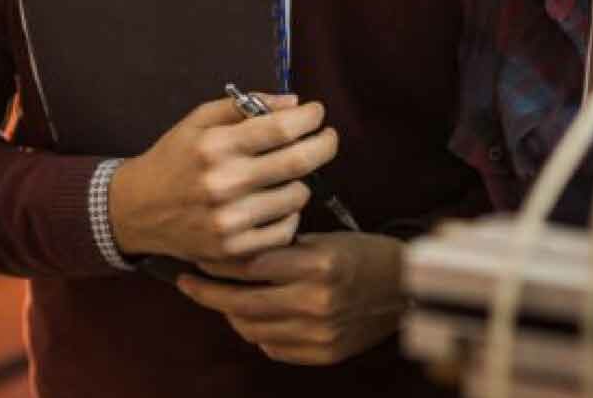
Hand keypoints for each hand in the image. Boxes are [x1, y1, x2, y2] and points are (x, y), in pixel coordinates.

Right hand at [109, 95, 337, 264]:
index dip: (309, 117)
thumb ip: (246, 106)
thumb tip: (294, 103)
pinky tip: (276, 203)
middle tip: (327, 137)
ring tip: (287, 174)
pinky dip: (289, 214)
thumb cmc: (175, 158)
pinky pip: (286, 230)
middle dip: (324, 144)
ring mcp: (229, 221)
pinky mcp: (234, 250)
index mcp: (215, 146)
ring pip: (297, 196)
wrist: (138, 209)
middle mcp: (223, 184)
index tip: (317, 112)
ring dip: (301, 181)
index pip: (281, 128)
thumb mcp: (199, 120)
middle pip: (299, 162)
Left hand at [176, 232, 405, 365]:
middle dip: (208, 294)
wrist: (405, 289)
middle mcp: (318, 301)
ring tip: (221, 299)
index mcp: (319, 265)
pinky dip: (259, 333)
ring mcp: (320, 332)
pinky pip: (274, 348)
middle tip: (188, 284)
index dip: (218, 263)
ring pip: (253, 329)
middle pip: (243, 303)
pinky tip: (256, 318)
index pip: (251, 267)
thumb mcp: (324, 239)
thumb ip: (281, 251)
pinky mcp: (324, 353)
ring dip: (231, 314)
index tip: (196, 259)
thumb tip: (233, 256)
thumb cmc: (362, 255)